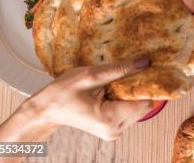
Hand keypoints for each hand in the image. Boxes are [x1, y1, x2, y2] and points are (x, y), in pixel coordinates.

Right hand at [21, 58, 153, 139]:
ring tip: (115, 82)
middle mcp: (115, 129)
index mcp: (110, 118)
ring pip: (138, 109)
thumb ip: (120, 69)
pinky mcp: (113, 128)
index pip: (144, 102)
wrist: (47, 109)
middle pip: (143, 105)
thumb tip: (145, 62)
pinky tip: (112, 91)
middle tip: (126, 74)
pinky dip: (125, 100)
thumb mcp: (90, 75)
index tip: (145, 71)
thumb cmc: (63, 92)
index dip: (146, 86)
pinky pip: (129, 111)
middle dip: (137, 89)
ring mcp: (114, 131)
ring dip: (130, 94)